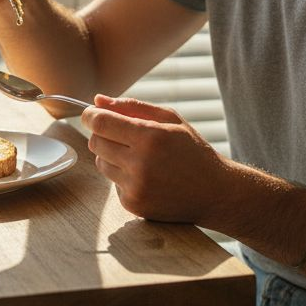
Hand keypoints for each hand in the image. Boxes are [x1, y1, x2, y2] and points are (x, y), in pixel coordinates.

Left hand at [83, 95, 229, 222]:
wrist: (214, 192)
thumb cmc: (192, 150)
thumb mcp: (170, 120)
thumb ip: (132, 107)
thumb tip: (98, 100)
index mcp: (150, 137)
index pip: (101, 123)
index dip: (91, 116)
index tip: (91, 114)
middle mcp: (140, 164)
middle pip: (95, 142)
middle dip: (102, 134)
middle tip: (121, 134)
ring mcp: (135, 187)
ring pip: (101, 163)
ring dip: (111, 156)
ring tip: (138, 156)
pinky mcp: (133, 205)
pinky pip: (112, 183)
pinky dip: (122, 176)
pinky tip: (146, 176)